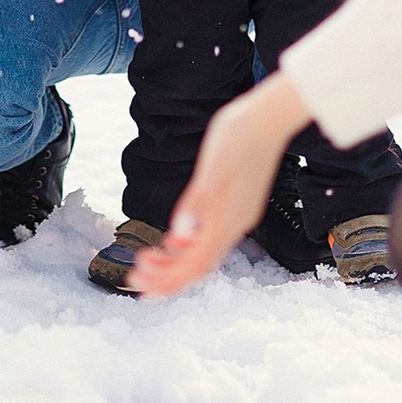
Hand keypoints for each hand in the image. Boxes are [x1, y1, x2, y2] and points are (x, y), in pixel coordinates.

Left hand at [126, 74, 315, 298]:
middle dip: (165, 276)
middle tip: (134, 277)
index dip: (167, 279)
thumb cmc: (240, 136)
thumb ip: (197, 201)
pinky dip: (187, 244)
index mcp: (227, 220)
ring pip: (202, 252)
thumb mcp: (213, 167)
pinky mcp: (235, 204)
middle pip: (198, 265)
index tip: (140, 285)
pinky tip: (172, 239)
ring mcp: (236, 215)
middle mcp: (234, 224)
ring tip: (146, 260)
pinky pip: (208, 236)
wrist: (267, 116)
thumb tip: (178, 233)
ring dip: (173, 261)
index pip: (195, 265)